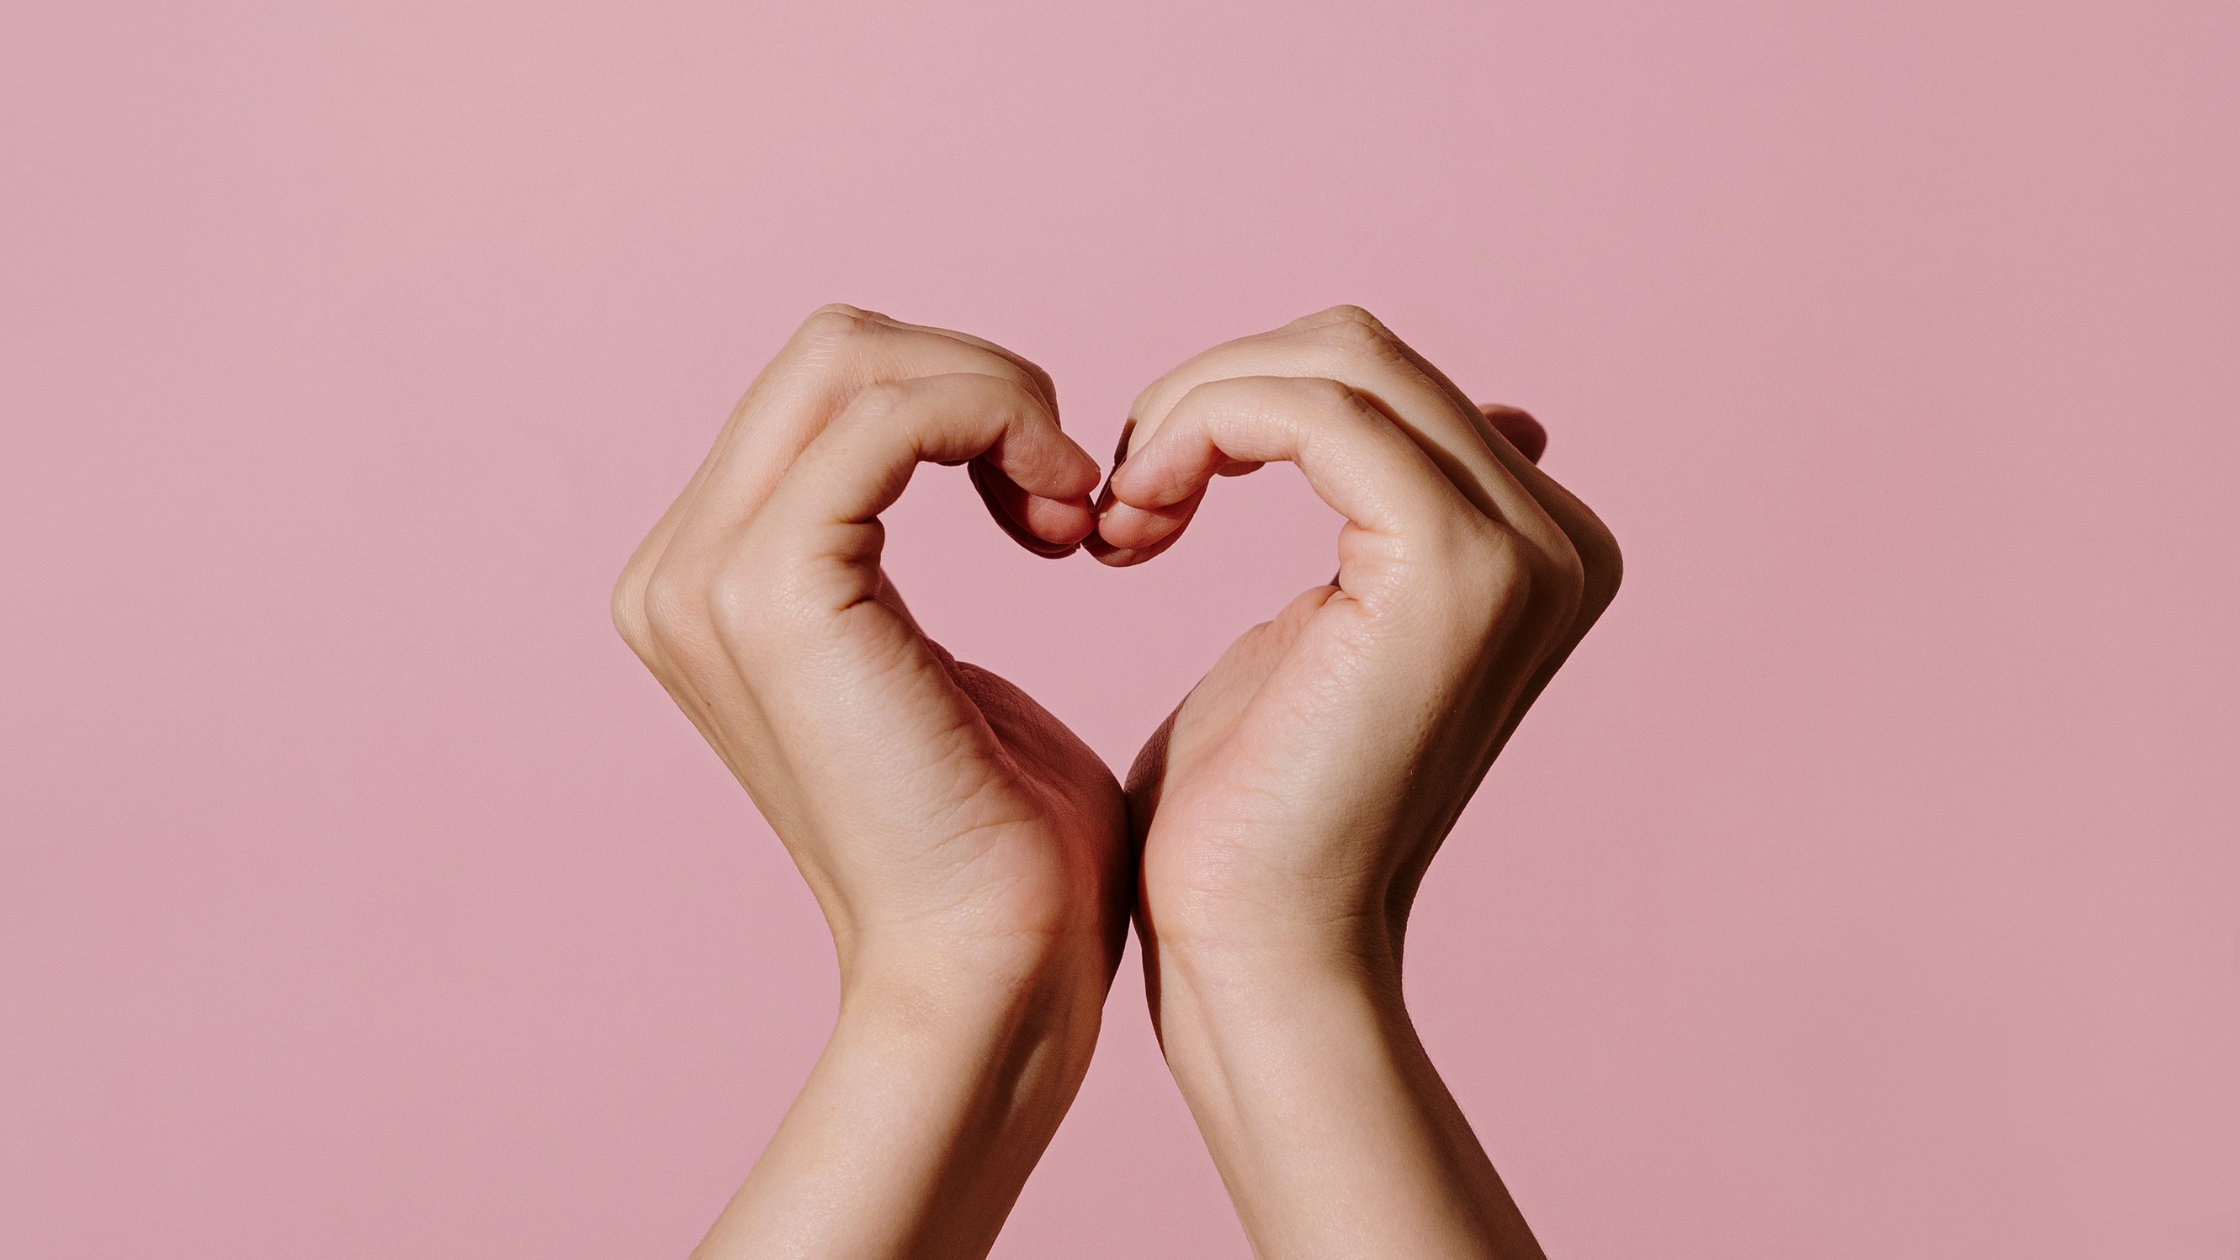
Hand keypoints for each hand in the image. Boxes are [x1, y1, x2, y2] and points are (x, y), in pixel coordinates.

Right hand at [612, 306, 1129, 1259]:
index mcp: (705, 584)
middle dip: (978, 385)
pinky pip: (894, 414)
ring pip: (856, 357)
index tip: (1057, 500)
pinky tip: (1066, 519)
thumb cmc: (1001, 843)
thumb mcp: (935, 663)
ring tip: (1072, 510)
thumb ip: (903, 558)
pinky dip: (999, 423)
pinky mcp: (774, 591)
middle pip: (833, 351)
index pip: (826, 392)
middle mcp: (677, 571)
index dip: (958, 406)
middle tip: (1072, 492)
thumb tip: (963, 456)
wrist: (991, 976)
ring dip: (997, 402)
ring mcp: (707, 579)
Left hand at [1094, 306, 1620, 1257]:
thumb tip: (1486, 417)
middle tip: (1127, 499)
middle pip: (1360, 351)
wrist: (1257, 952)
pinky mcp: (1453, 566)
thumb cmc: (1253, 815)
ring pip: (1334, 361)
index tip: (1150, 496)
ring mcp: (1524, 549)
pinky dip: (1201, 431)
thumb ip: (1380, 519)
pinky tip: (1138, 523)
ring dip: (1195, 414)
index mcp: (1541, 549)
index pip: (1382, 382)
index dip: (1243, 406)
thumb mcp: (1320, 629)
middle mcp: (1562, 539)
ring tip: (1127, 519)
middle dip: (1215, 397)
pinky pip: (1309, 409)